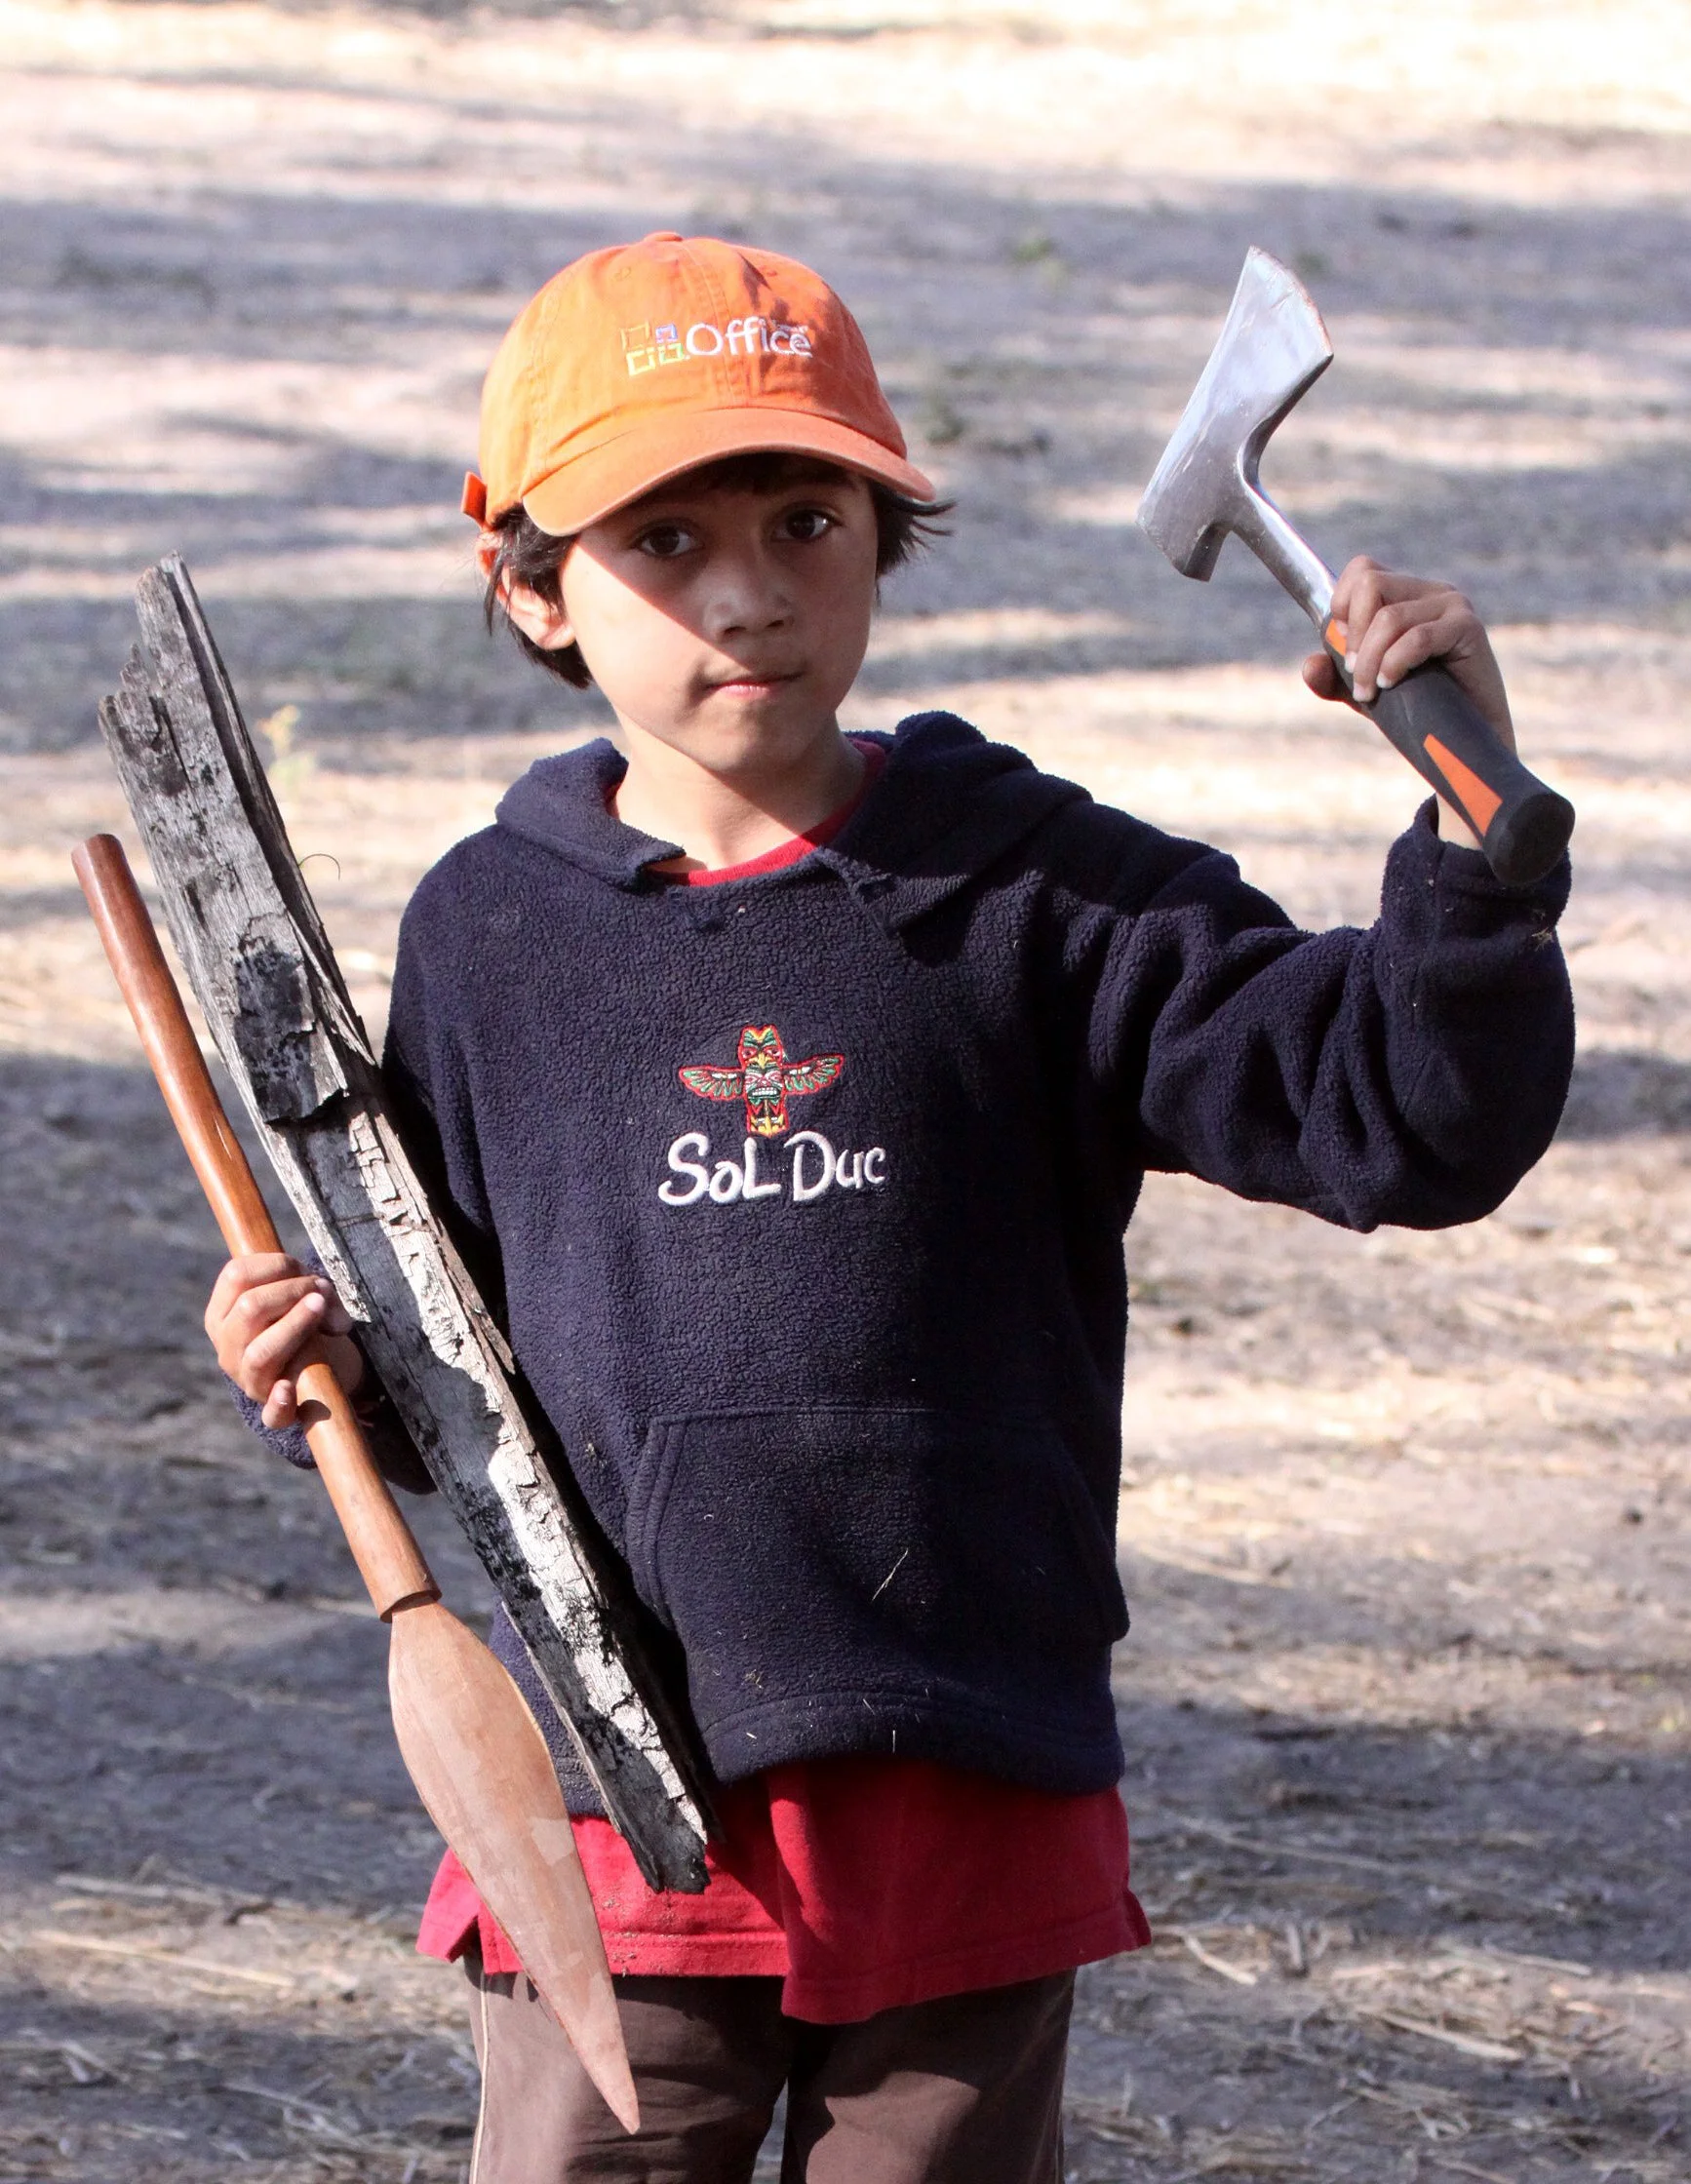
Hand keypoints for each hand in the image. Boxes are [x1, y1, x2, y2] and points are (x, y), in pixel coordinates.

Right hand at [206, 1254, 364, 1430]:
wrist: (312, 1367)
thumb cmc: (298, 1319)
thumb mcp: (301, 1295)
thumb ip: (315, 1288)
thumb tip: (324, 1299)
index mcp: (222, 1313)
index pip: (236, 1275)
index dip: (277, 1265)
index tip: (304, 1271)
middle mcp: (226, 1346)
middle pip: (249, 1308)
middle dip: (292, 1291)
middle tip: (321, 1293)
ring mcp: (247, 1380)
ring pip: (260, 1352)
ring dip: (295, 1326)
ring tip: (321, 1310)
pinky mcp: (273, 1411)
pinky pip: (273, 1415)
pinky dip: (280, 1403)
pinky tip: (288, 1389)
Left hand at [1302, 557, 1515, 849]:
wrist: (1459, 741)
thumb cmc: (1414, 709)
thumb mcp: (1362, 690)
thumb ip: (1332, 677)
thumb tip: (1311, 665)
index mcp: (1405, 594)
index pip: (1363, 569)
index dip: (1341, 606)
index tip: (1345, 650)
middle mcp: (1430, 591)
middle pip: (1370, 585)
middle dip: (1352, 637)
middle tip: (1356, 677)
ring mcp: (1452, 605)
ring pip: (1389, 617)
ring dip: (1368, 661)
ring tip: (1370, 692)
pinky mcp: (1468, 627)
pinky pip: (1417, 637)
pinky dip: (1393, 663)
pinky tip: (1390, 685)